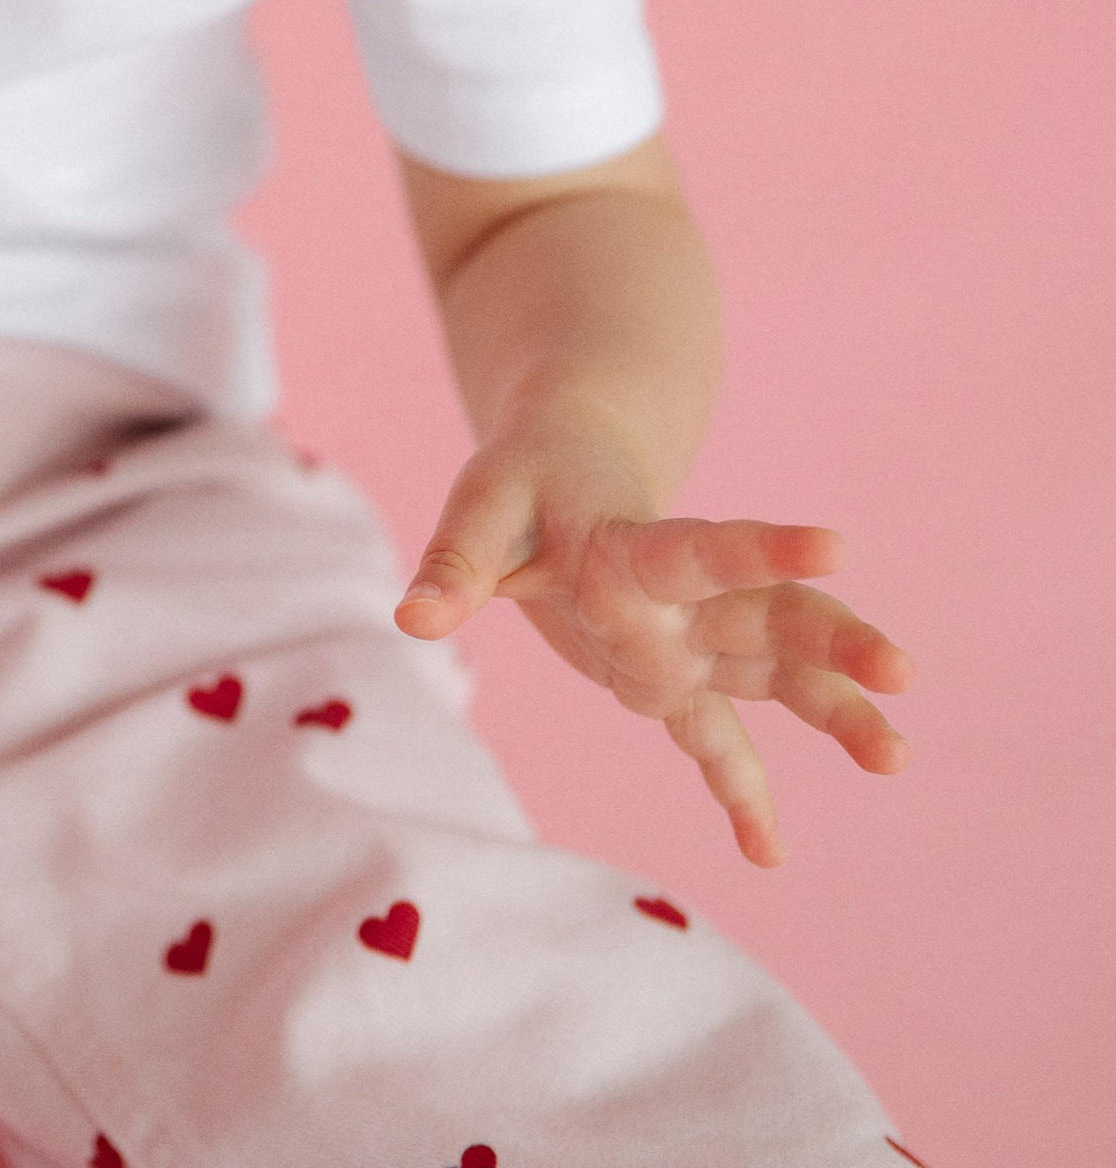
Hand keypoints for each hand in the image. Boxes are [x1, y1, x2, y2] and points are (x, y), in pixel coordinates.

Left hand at [396, 429, 912, 865]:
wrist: (570, 458)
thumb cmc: (524, 479)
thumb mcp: (484, 504)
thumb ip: (456, 561)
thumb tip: (411, 618)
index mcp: (637, 544)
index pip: (705, 548)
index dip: (764, 547)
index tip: (838, 546)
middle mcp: (684, 597)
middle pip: (771, 616)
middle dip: (836, 644)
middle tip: (903, 674)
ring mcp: (692, 641)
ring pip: (777, 672)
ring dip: (836, 710)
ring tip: (897, 755)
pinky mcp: (678, 680)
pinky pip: (720, 741)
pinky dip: (743, 793)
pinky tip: (770, 857)